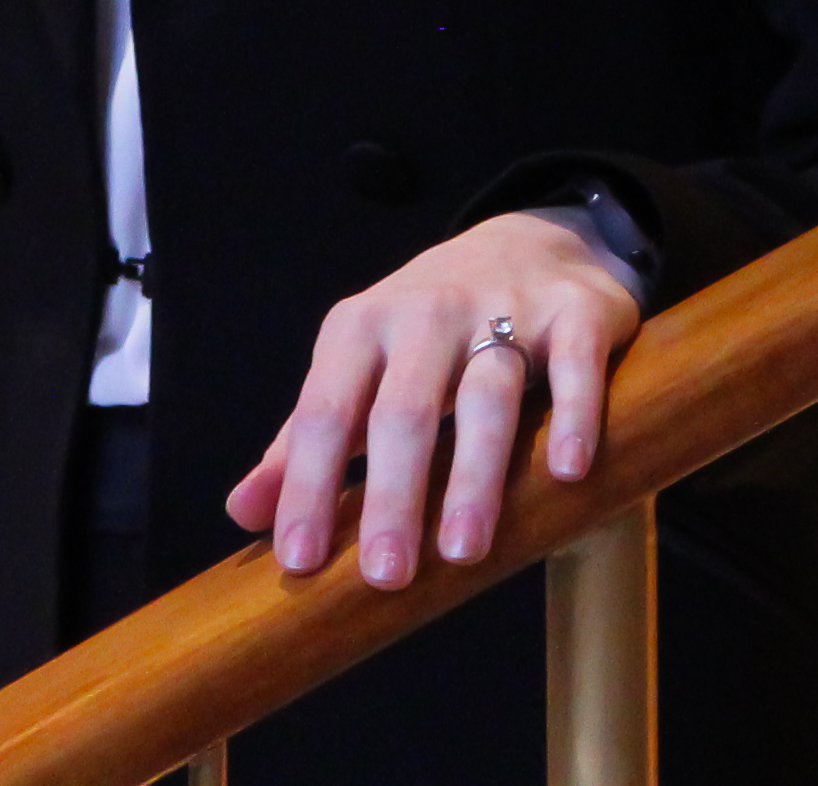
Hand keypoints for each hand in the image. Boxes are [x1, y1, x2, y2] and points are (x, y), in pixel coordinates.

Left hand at [223, 210, 641, 587]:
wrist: (530, 239)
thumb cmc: (429, 330)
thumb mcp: (359, 369)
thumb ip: (304, 441)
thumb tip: (241, 512)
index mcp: (362, 329)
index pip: (326, 413)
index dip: (309, 485)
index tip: (300, 560)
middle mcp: (428, 313)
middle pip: (405, 410)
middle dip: (393, 496)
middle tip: (386, 578)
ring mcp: (506, 309)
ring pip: (487, 394)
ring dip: (474, 474)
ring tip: (464, 551)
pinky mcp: (575, 312)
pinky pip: (574, 363)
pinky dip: (574, 414)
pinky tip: (567, 471)